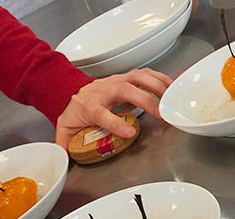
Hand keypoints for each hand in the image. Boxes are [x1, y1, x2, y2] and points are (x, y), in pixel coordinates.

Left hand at [55, 68, 171, 148]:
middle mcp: (105, 91)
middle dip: (144, 100)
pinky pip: (144, 73)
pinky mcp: (126, 76)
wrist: (71, 89)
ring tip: (170, 97)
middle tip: (160, 113)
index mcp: (90, 106)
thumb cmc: (74, 111)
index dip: (116, 123)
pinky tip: (169, 85)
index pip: (102, 113)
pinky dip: (158, 77)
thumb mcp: (65, 130)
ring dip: (155, 85)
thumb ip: (65, 146)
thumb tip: (65, 160)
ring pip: (136, 77)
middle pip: (125, 90)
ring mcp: (116, 81)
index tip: (131, 133)